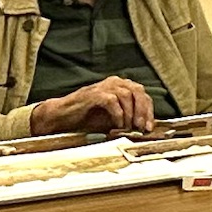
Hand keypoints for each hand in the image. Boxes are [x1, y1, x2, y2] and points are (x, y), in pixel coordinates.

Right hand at [31, 77, 156, 134]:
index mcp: (121, 87)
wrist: (62, 117)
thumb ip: (128, 118)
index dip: (149, 111)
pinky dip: (118, 114)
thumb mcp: (113, 119)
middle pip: (138, 91)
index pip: (143, 95)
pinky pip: (112, 101)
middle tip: (142, 128)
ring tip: (128, 128)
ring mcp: (104, 86)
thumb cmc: (87, 118)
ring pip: (127, 95)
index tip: (149, 128)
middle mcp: (115, 82)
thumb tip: (144, 128)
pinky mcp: (94, 94)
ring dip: (130, 114)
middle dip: (143, 111)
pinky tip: (117, 126)